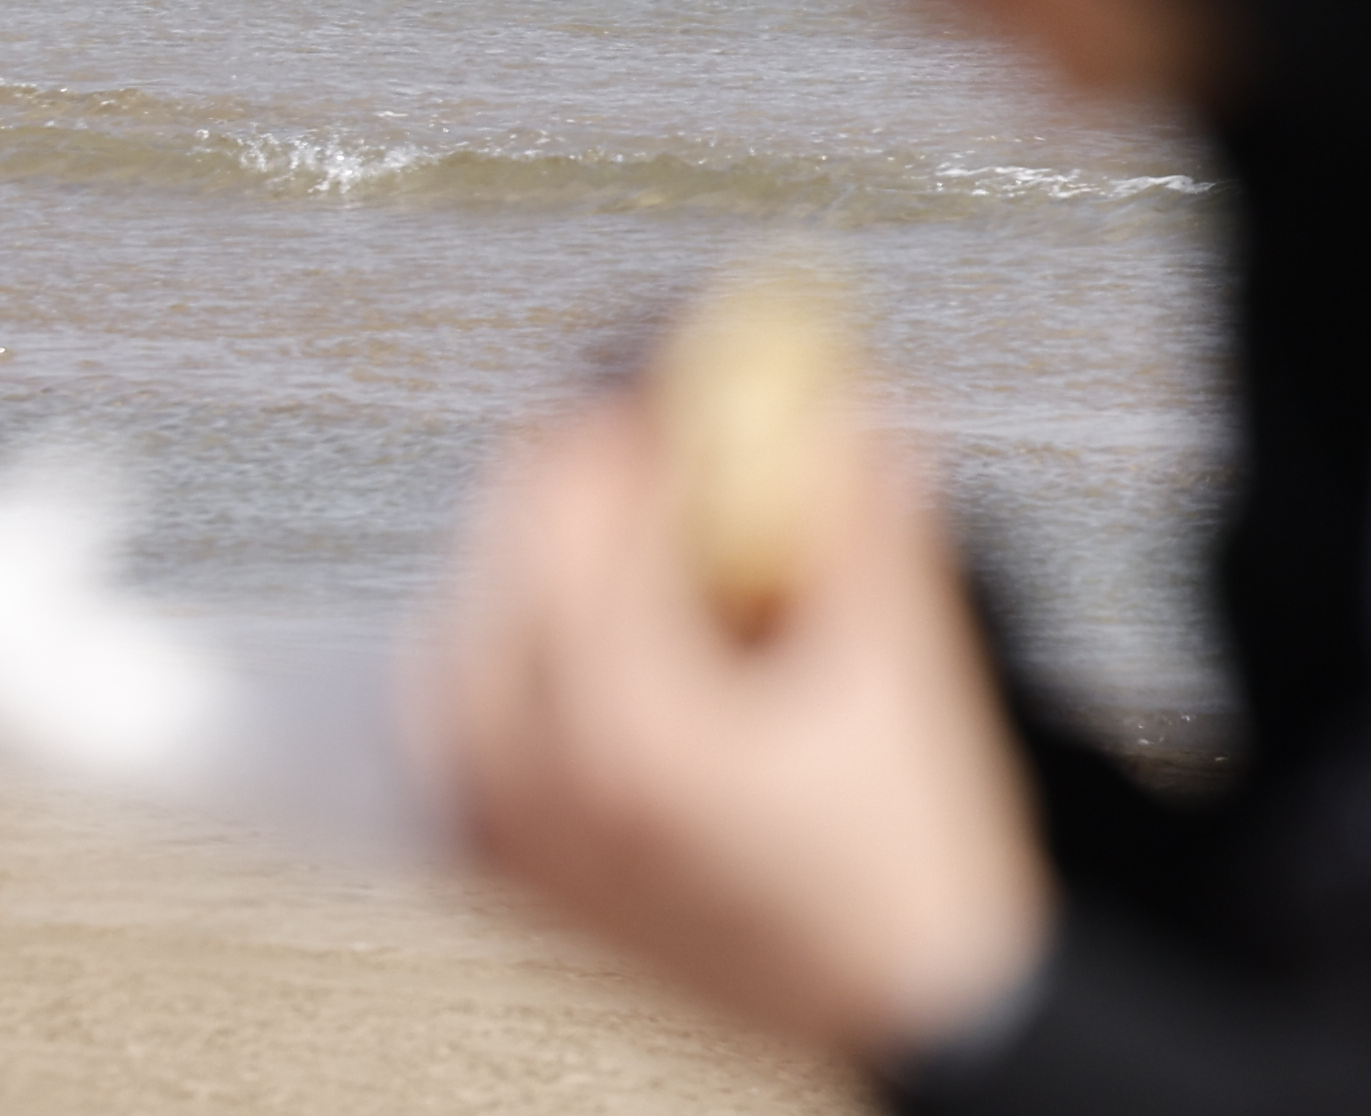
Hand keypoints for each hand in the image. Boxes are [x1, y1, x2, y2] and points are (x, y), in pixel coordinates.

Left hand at [436, 389, 1050, 1064]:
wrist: (914, 1011)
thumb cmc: (911, 879)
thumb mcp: (904, 668)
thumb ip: (859, 513)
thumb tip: (835, 397)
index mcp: (624, 730)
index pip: (579, 502)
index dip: (637, 403)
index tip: (683, 358)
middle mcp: (537, 789)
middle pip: (497, 563)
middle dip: (572, 471)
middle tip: (643, 415)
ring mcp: (515, 843)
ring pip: (456, 651)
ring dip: (522, 564)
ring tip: (601, 517)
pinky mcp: (521, 879)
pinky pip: (457, 740)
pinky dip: (494, 663)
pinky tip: (558, 636)